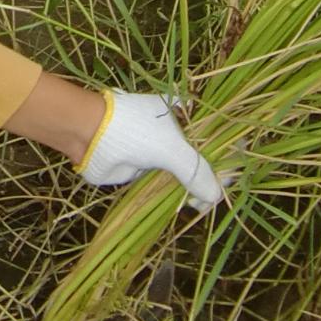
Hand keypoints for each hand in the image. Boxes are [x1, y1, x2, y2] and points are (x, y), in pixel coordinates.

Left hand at [78, 91, 224, 211]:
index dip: (224, 158)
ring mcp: (157, 151)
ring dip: (191, 190)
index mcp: (183, 115)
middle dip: (207, 180)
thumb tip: (216, 197)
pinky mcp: (143, 169)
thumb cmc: (132, 130)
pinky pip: (165, 184)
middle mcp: (172, 132)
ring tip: (199, 204)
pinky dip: (174, 195)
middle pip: (199, 159)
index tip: (232, 178)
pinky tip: (186, 205)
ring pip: (182, 174)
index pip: (213, 137)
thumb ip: (196, 172)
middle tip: (212, 198)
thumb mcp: (172, 149)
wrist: (88, 134)